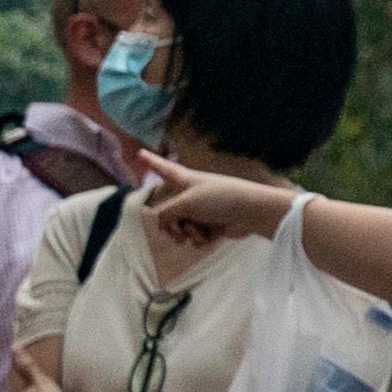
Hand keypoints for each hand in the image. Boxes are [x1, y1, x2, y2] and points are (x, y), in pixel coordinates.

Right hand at [133, 158, 291, 247]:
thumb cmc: (219, 200)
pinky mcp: (210, 226)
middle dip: (170, 227)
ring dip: (188, 234)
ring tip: (200, 230)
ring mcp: (200, 210)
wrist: (251, 213)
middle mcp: (190, 194)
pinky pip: (195, 238)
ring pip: (179, 230)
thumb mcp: (184, 204)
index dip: (151, 162)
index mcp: (185, 180)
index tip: (140, 152)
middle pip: (166, 214)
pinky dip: (201, 239)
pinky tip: (214, 234)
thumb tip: (163, 226)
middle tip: (179, 231)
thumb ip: (165, 214)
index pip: (163, 169)